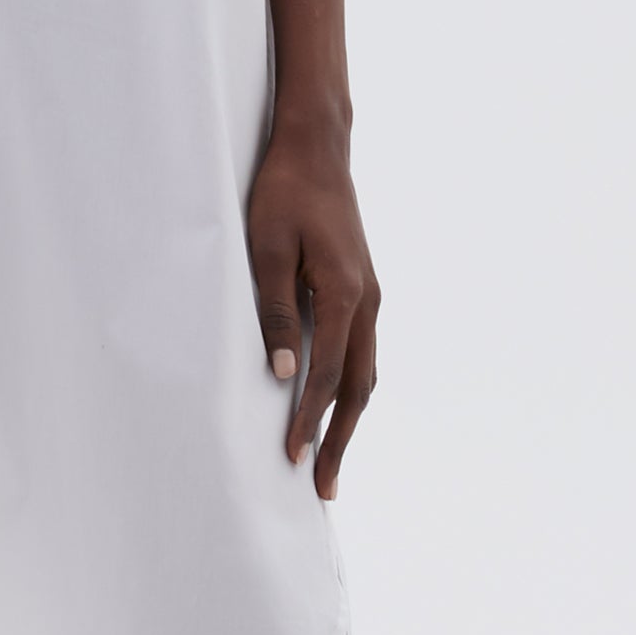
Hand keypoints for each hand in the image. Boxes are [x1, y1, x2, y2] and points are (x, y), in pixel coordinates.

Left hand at [245, 116, 377, 497]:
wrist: (317, 147)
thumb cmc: (283, 192)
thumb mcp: (265, 247)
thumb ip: (275, 310)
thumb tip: (281, 372)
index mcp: (344, 292)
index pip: (328, 374)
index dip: (309, 419)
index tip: (292, 457)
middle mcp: (366, 300)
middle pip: (358, 386)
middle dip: (339, 439)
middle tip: (322, 488)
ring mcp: (370, 295)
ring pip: (367, 372)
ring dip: (350, 419)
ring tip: (330, 460)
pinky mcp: (363, 289)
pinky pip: (363, 351)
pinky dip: (353, 387)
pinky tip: (337, 405)